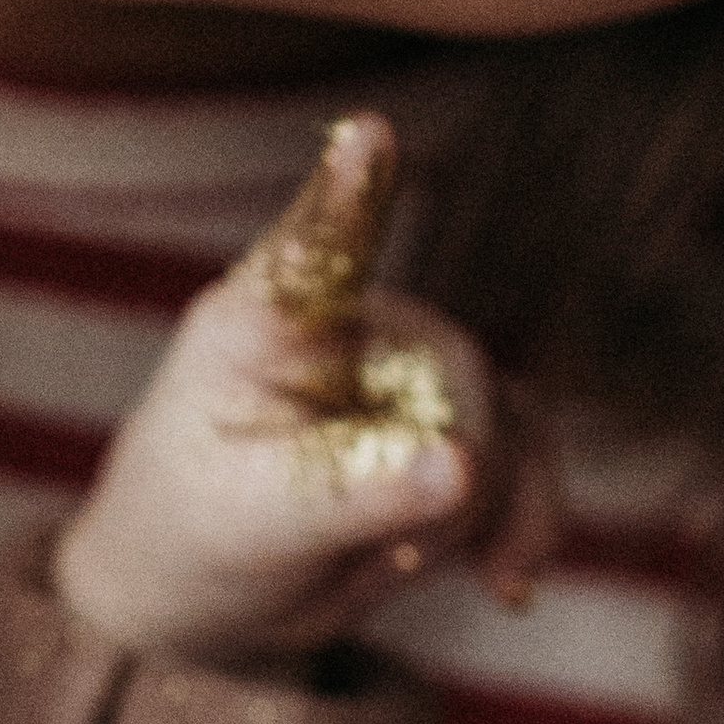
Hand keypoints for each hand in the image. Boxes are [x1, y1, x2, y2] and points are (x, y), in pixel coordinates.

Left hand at [52, 111, 553, 667]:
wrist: (205, 591)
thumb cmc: (193, 535)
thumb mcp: (252, 524)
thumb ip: (351, 490)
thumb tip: (463, 467)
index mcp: (260, 323)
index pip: (311, 249)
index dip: (348, 191)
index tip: (367, 132)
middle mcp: (340, 322)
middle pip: (455, 372)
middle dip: (445, 478)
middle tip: (384, 549)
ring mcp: (399, 363)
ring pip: (508, 415)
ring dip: (486, 510)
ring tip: (400, 564)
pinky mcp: (447, 414)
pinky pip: (530, 450)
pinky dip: (527, 519)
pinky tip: (506, 583)